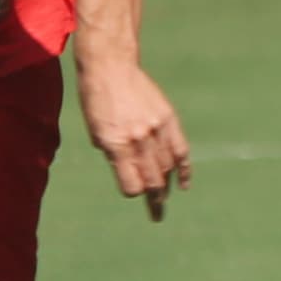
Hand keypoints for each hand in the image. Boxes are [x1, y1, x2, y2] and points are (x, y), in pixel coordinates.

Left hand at [75, 51, 190, 217]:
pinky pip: (181, 150)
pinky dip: (184, 169)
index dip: (132, 192)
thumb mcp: (96, 131)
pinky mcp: (168, 118)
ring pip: (167, 168)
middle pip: (152, 181)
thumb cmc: (95, 100)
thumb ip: (113, 154)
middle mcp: (138, 140)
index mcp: (116, 145)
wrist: (110, 67)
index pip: (132, 186)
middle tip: (156, 213)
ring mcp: (155, 129)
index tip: (133, 192)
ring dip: (167, 185)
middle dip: (154, 199)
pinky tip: (183, 183)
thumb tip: (130, 173)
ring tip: (164, 197)